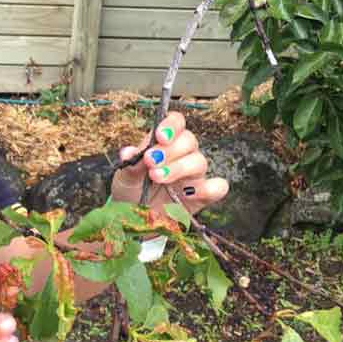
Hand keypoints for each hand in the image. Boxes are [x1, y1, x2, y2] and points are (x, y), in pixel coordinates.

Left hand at [111, 111, 228, 214]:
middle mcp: (182, 155)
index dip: (171, 125)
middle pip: (189, 141)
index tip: (159, 136)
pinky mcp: (202, 196)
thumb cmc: (131, 191)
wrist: (134, 219)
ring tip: (156, 177)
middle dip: (169, 150)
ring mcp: (194, 176)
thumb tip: (128, 153)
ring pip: (199, 161)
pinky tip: (188, 194)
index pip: (176, 122)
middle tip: (150, 162)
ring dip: (178, 168)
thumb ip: (130, 165)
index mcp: (164, 143)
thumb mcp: (125, 178)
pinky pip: (218, 188)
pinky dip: (209, 188)